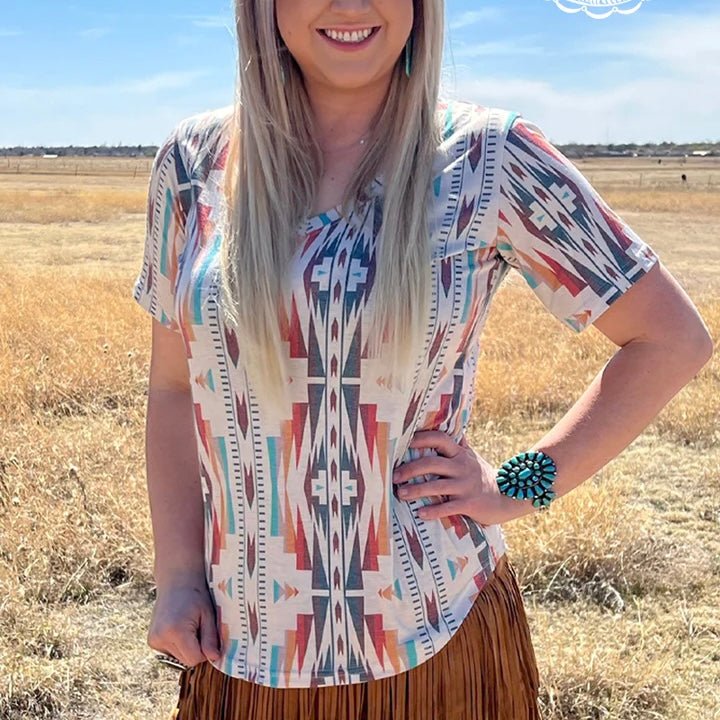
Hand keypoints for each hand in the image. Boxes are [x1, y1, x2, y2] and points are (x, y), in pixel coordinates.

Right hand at [147, 575, 221, 667]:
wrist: (176, 581)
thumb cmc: (196, 596)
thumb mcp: (208, 615)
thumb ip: (211, 638)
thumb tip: (215, 658)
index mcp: (175, 631)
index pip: (194, 659)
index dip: (205, 651)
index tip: (207, 634)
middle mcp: (160, 638)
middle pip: (186, 660)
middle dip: (196, 648)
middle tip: (198, 626)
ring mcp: (153, 640)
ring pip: (178, 658)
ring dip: (187, 647)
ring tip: (188, 625)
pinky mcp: (151, 641)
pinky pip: (171, 652)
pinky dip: (178, 644)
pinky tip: (179, 627)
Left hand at [392, 430, 535, 525]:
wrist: (508, 496)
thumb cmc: (483, 475)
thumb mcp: (472, 456)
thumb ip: (459, 444)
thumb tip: (450, 424)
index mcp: (460, 454)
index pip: (440, 439)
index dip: (422, 438)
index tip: (404, 442)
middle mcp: (462, 467)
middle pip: (432, 463)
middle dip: (410, 469)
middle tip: (394, 476)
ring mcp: (466, 485)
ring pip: (437, 486)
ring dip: (416, 490)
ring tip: (400, 494)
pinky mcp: (470, 503)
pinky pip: (448, 507)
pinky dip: (434, 511)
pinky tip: (420, 514)